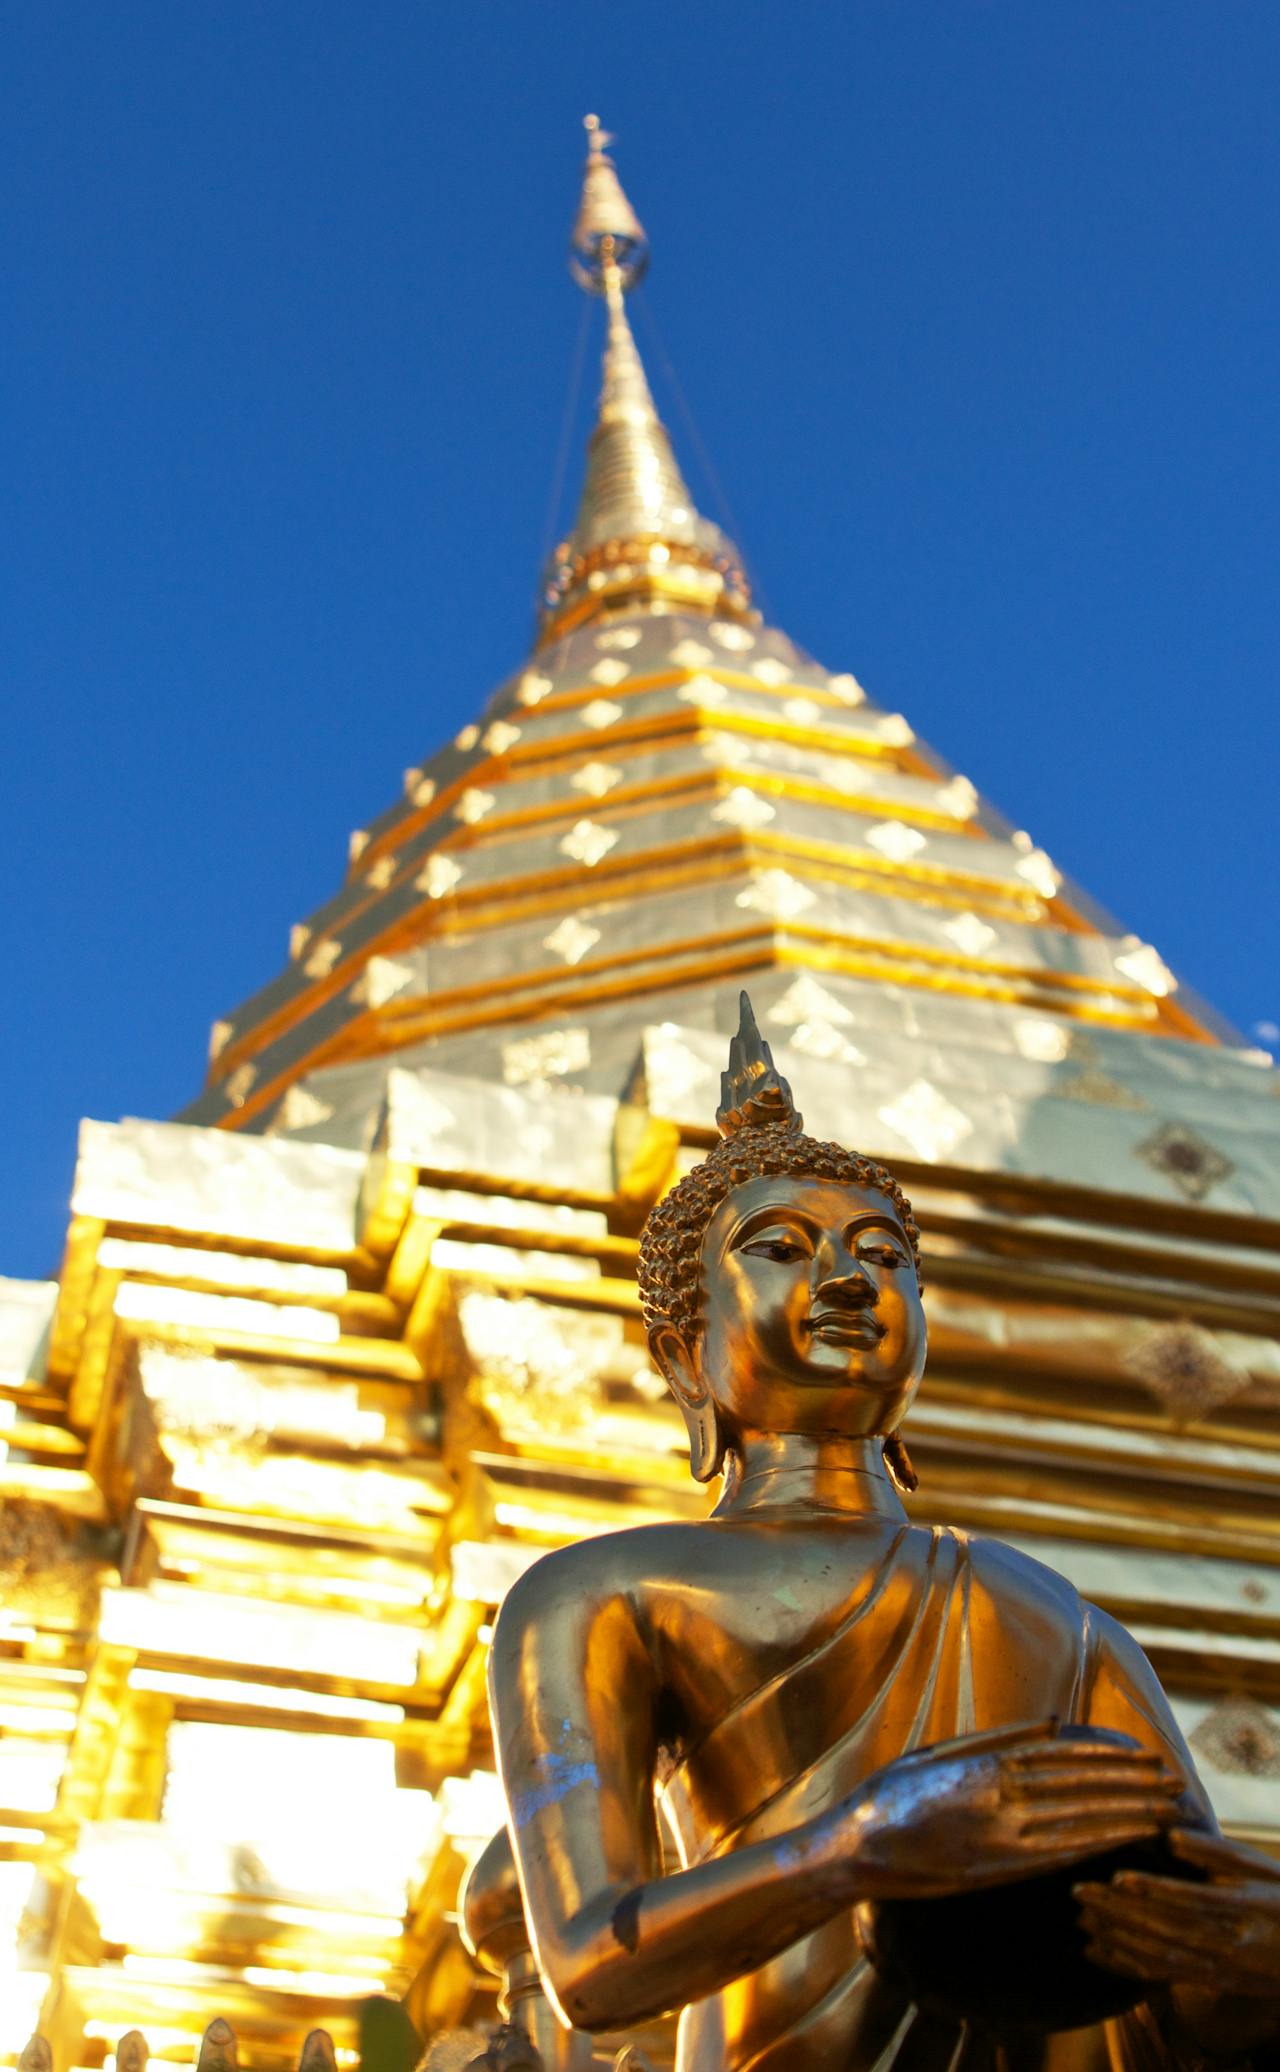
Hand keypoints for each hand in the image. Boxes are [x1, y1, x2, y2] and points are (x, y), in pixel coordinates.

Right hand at [843, 1720, 1182, 1900]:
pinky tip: (1123, 1844)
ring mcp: (996, 1834)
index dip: (1107, 1754)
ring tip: (1162, 1810)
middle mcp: (996, 1794)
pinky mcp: (993, 1869)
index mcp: (983, 1761)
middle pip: (1078, 1786)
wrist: (855, 1847)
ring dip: (1124, 1814)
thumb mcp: (940, 1750)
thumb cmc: (893, 1795)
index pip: (1061, 1754)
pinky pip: (1053, 1855)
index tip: (1143, 1754)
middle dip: (1130, 1784)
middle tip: (1172, 1780)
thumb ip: (996, 1738)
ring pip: (1074, 1819)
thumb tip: (1051, 1721)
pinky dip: (1094, 1846)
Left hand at [1077, 1827, 1279, 1996]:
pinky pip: (1163, 1976)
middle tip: (1080, 1892)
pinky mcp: (1208, 1980)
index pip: (1191, 1899)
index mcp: (1243, 1907)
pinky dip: (1127, 1966)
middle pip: (1167, 1928)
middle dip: (1121, 1912)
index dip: (1154, 1890)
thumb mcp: (1258, 1866)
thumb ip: (1213, 1851)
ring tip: (1082, 1919)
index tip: (1118, 1877)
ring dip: (1117, 1939)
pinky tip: (1097, 1953)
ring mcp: (1218, 1967)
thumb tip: (1169, 1834)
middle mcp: (1228, 1942)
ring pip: (1160, 1955)